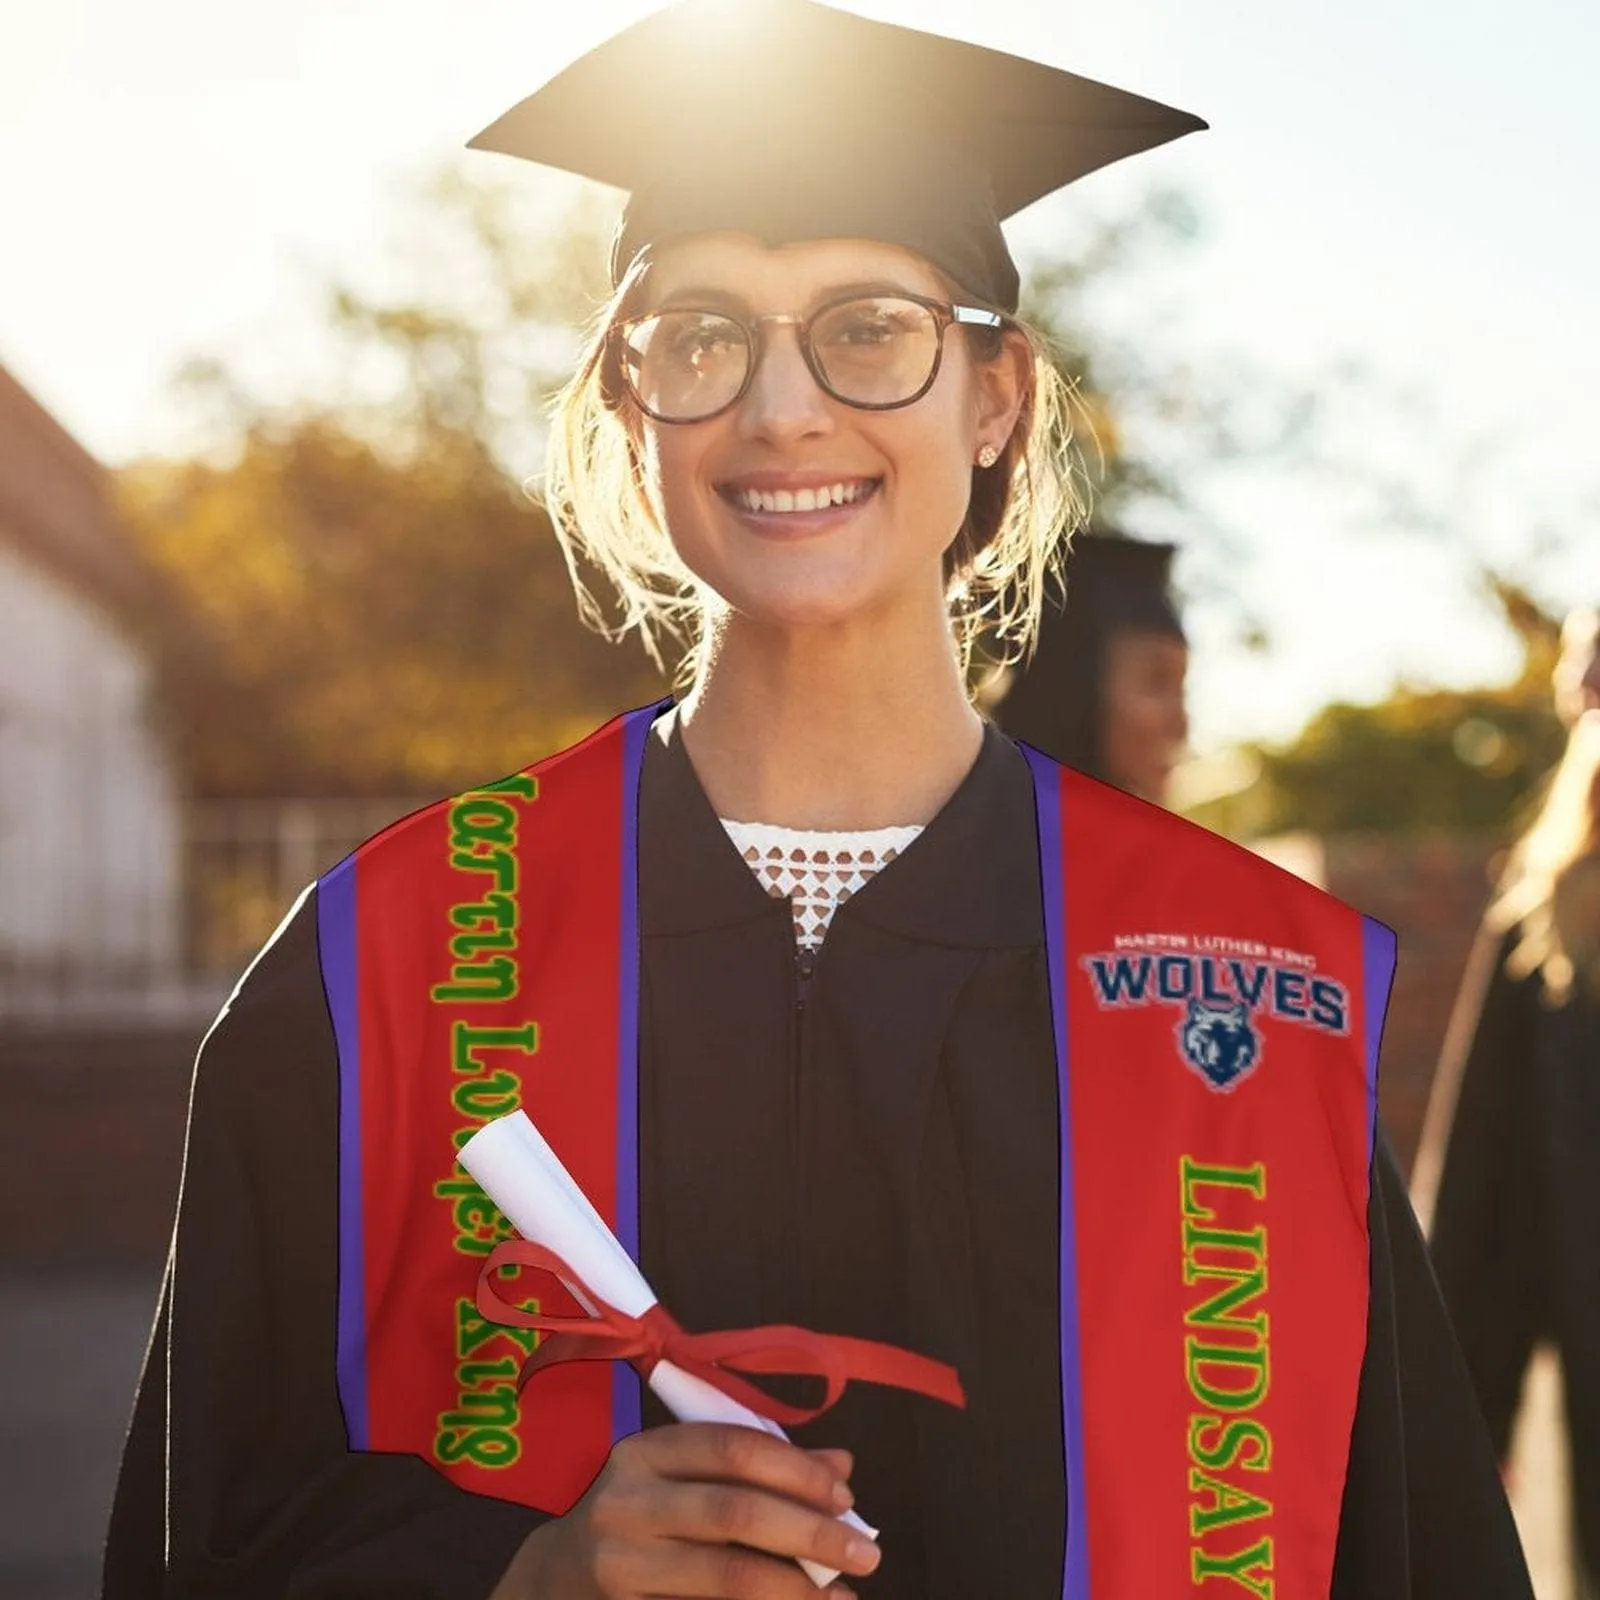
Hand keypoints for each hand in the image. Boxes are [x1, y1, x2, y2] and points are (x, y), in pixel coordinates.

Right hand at [491, 1423, 878, 1598]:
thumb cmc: (637, 1517)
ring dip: (794, 1588)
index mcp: (645, 1452)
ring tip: (841, 1597)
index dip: (796, 1469)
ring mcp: (619, 1562)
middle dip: (810, 1532)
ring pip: (724, 1575)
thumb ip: (755, 1468)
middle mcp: (627, 1501)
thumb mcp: (681, 1479)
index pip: (732, 1447)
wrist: (553, 1582)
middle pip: (735, 1512)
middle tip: (866, 1554)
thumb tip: (842, 1465)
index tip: (846, 1495)